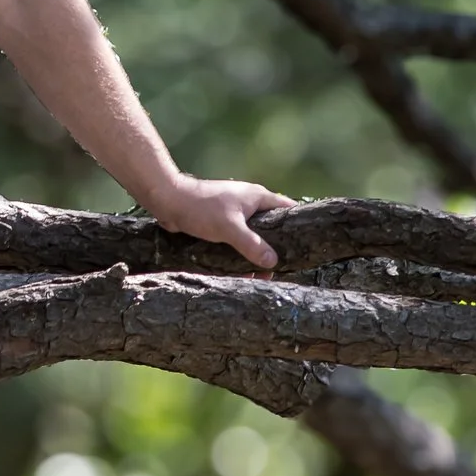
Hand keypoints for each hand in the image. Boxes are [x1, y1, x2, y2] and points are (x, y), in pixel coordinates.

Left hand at [141, 173, 295, 268]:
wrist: (169, 202)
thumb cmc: (201, 208)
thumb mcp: (230, 228)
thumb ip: (251, 244)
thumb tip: (272, 262)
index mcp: (257, 197)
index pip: (288, 208)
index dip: (298, 225)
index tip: (307, 246)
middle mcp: (249, 204)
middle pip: (272, 228)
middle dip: (276, 248)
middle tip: (282, 271)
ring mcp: (235, 214)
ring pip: (254, 237)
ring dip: (257, 255)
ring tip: (262, 277)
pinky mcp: (221, 225)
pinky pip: (237, 242)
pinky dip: (241, 255)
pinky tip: (242, 273)